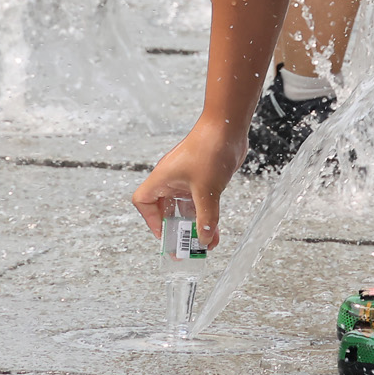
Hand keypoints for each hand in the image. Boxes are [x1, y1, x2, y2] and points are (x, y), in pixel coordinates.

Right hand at [133, 117, 244, 248]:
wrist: (229, 125)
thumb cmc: (210, 149)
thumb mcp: (207, 189)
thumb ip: (205, 217)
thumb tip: (203, 240)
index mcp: (163, 179)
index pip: (144, 201)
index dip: (151, 220)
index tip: (165, 234)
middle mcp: (173, 179)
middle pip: (167, 210)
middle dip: (177, 230)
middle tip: (185, 250)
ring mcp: (189, 178)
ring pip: (188, 208)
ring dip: (196, 225)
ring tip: (206, 245)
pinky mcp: (205, 177)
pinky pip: (202, 202)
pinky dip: (207, 216)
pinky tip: (216, 231)